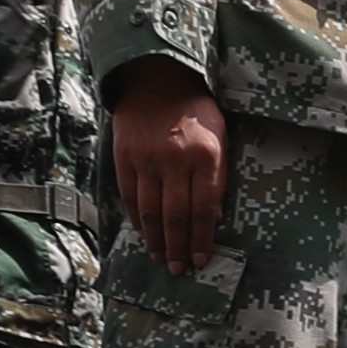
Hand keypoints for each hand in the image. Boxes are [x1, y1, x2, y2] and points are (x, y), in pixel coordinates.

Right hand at [107, 58, 227, 272]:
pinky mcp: (125, 158)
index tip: (202, 258)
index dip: (202, 239)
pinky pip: (131, 198)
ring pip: (151, 212)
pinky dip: (137, 221)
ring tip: (162, 259)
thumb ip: (218, 176)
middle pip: (177, 216)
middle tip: (180, 268)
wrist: (157, 79)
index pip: (204, 209)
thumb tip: (212, 218)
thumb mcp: (220, 136)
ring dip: (157, 241)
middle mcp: (176, 160)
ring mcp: (148, 160)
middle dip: (179, 247)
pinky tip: (144, 235)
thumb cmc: (196, 110)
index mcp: (206, 155)